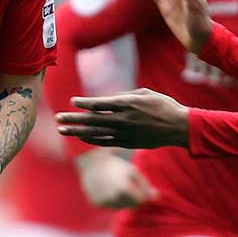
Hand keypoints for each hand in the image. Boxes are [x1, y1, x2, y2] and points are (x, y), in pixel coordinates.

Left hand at [56, 88, 189, 148]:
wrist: (179, 127)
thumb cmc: (163, 106)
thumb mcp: (145, 93)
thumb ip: (125, 95)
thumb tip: (108, 99)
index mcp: (128, 104)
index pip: (100, 104)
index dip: (84, 103)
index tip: (72, 101)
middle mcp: (124, 119)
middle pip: (92, 120)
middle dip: (73, 119)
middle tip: (58, 119)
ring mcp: (125, 133)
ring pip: (96, 133)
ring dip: (77, 131)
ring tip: (63, 130)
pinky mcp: (128, 143)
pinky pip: (105, 142)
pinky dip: (92, 139)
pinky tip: (81, 137)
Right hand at [75, 149, 157, 208]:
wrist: (92, 162)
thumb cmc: (116, 165)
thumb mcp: (133, 171)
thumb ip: (145, 186)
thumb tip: (157, 198)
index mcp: (124, 189)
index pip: (141, 201)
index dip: (141, 193)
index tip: (136, 185)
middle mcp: (113, 198)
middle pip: (130, 205)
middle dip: (131, 197)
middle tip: (125, 184)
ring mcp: (104, 202)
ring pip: (119, 207)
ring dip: (121, 200)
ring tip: (115, 185)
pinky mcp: (97, 204)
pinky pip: (109, 206)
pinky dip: (110, 200)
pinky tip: (107, 189)